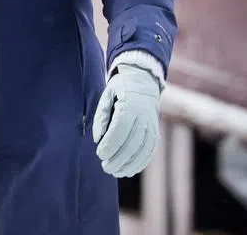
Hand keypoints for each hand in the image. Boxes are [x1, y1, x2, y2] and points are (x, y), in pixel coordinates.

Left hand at [92, 63, 161, 177]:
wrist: (143, 81)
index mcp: (130, 106)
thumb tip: (97, 139)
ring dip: (130, 164)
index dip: (111, 144)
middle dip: (119, 158)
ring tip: (115, 172)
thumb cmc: (120, 89)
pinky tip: (129, 171)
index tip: (100, 154)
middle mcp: (144, 117)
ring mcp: (152, 126)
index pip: (121, 129)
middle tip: (105, 168)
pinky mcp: (155, 133)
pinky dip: (140, 163)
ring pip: (143, 150)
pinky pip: (150, 151)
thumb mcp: (106, 95)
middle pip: (132, 143)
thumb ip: (101, 116)